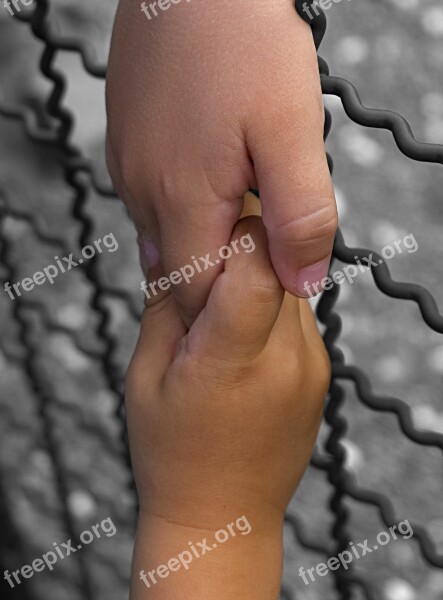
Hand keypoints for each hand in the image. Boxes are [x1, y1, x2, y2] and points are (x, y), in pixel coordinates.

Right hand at [106, 0, 336, 325]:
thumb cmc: (243, 40)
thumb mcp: (291, 132)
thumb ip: (300, 217)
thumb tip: (302, 283)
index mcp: (181, 201)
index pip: (197, 294)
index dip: (232, 303)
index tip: (266, 281)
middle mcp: (141, 192)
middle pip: (180, 268)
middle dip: (220, 271)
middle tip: (261, 239)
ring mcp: (127, 166)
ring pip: (166, 234)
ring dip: (204, 235)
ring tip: (241, 202)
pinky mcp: (126, 143)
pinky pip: (154, 198)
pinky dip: (185, 204)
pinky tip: (211, 174)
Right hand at [125, 210, 329, 598]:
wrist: (223, 518)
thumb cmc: (172, 454)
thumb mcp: (146, 375)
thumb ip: (164, 303)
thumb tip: (169, 243)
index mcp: (234, 357)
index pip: (257, 259)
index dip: (233, 228)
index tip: (205, 230)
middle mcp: (287, 357)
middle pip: (278, 263)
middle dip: (240, 248)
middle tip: (201, 267)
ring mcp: (312, 366)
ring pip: (289, 284)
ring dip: (255, 278)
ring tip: (217, 309)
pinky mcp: (320, 373)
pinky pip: (298, 315)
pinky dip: (270, 306)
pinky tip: (239, 335)